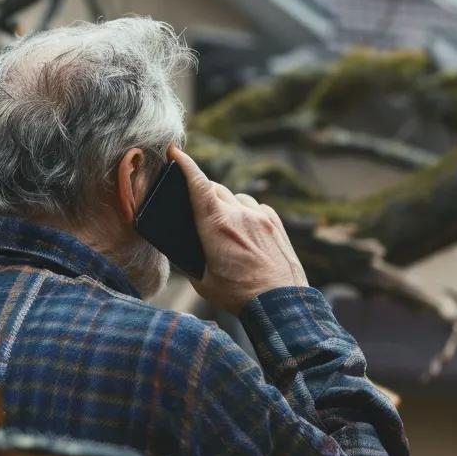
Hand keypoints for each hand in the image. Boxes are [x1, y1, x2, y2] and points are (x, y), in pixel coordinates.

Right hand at [168, 145, 307, 311]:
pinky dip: (247, 214)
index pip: (198, 184)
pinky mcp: (276, 223)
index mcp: (215, 226)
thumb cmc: (239, 296)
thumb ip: (193, 260)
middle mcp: (239, 214)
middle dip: (204, 194)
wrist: (281, 303)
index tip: (174, 152)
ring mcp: (260, 216)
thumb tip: (187, 250)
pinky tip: (247, 233)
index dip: (185, 165)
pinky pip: (256, 208)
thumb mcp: (204, 282)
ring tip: (226, 228)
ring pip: (237, 198)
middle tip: (198, 210)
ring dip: (227, 205)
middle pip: (215, 189)